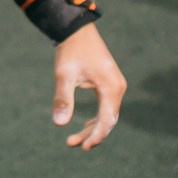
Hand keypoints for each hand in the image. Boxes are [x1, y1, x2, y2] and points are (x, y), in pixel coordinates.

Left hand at [52, 27, 125, 151]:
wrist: (76, 30)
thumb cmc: (70, 51)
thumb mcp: (64, 76)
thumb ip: (63, 99)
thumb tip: (59, 124)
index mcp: (110, 87)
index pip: (107, 121)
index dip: (95, 137)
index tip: (82, 148)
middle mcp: (118, 87)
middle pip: (109, 121)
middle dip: (92, 135)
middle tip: (71, 144)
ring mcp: (116, 85)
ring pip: (108, 115)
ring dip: (93, 128)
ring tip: (73, 140)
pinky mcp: (110, 83)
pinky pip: (107, 107)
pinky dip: (96, 118)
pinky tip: (84, 126)